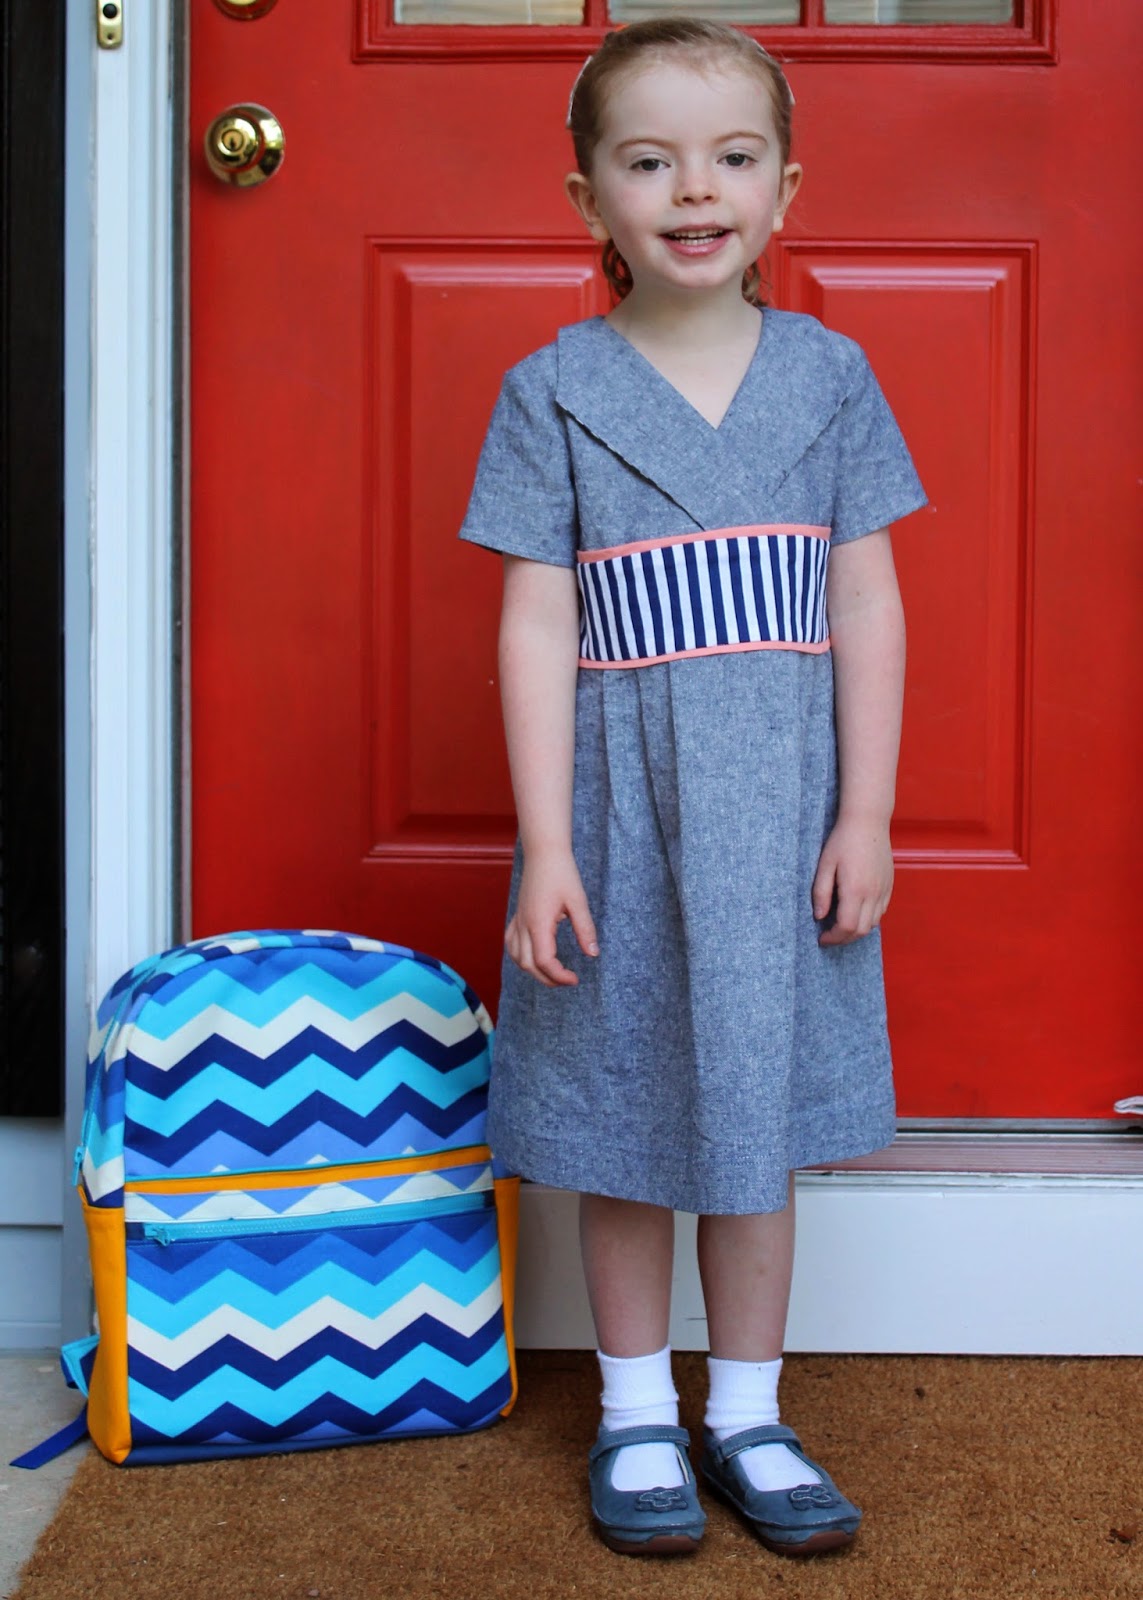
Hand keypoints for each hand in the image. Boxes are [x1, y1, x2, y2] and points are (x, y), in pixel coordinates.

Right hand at [505, 847, 598, 986]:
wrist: (544, 852)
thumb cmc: (562, 873)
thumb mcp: (578, 901)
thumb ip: (585, 929)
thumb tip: (593, 953)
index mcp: (539, 924)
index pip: (544, 961)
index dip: (559, 976)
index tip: (575, 979)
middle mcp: (524, 925)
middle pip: (528, 965)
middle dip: (547, 979)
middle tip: (568, 980)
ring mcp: (518, 920)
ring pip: (517, 957)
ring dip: (533, 970)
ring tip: (553, 973)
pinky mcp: (518, 916)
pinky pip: (511, 943)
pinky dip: (520, 956)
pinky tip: (532, 957)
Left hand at [812, 813, 893, 946]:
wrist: (868, 822)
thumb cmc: (843, 840)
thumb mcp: (825, 865)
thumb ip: (821, 893)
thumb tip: (819, 916)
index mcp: (855, 890)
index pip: (846, 927)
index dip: (833, 938)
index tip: (821, 937)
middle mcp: (873, 894)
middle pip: (861, 931)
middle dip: (843, 939)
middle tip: (829, 936)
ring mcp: (884, 890)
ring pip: (872, 924)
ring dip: (856, 930)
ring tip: (840, 926)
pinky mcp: (889, 885)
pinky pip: (881, 912)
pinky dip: (868, 919)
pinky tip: (855, 912)